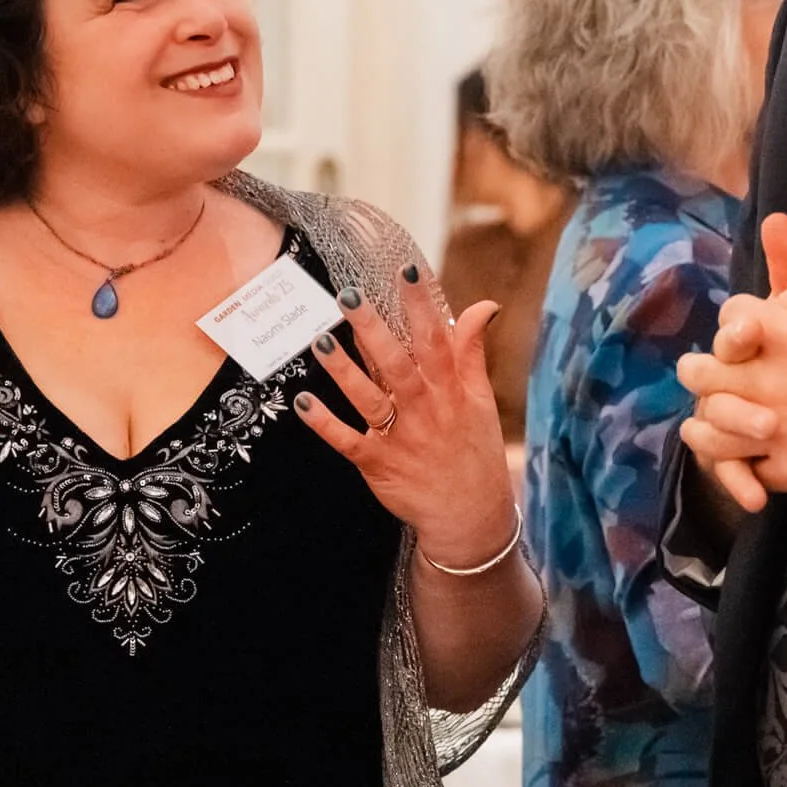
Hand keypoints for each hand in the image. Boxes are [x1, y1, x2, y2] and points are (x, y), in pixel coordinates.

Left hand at [295, 265, 519, 565]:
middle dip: (372, 328)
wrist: (471, 517)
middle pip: (396, 363)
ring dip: (344, 371)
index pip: (435, 339)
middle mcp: (425, 410)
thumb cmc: (475, 451)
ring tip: (320, 341)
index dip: (422, 304)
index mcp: (450, 390)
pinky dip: (325, 423)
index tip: (406, 269)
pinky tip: (302, 402)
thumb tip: (483, 305)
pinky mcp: (377, 464)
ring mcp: (400, 438)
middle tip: (348, 294)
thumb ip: (472, 351)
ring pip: (369, 398)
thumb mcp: (482, 400)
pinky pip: (347, 441)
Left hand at [679, 215, 786, 500]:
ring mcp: (774, 425)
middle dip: (699, 372)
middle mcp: (767, 376)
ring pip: (710, 425)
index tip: (743, 337)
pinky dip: (733, 467)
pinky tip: (736, 459)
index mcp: (780, 329)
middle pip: (700, 372)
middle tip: (704, 376)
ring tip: (707, 422)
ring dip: (705, 423)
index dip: (735, 326)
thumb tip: (772, 220)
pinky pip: (739, 468)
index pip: (728, 317)